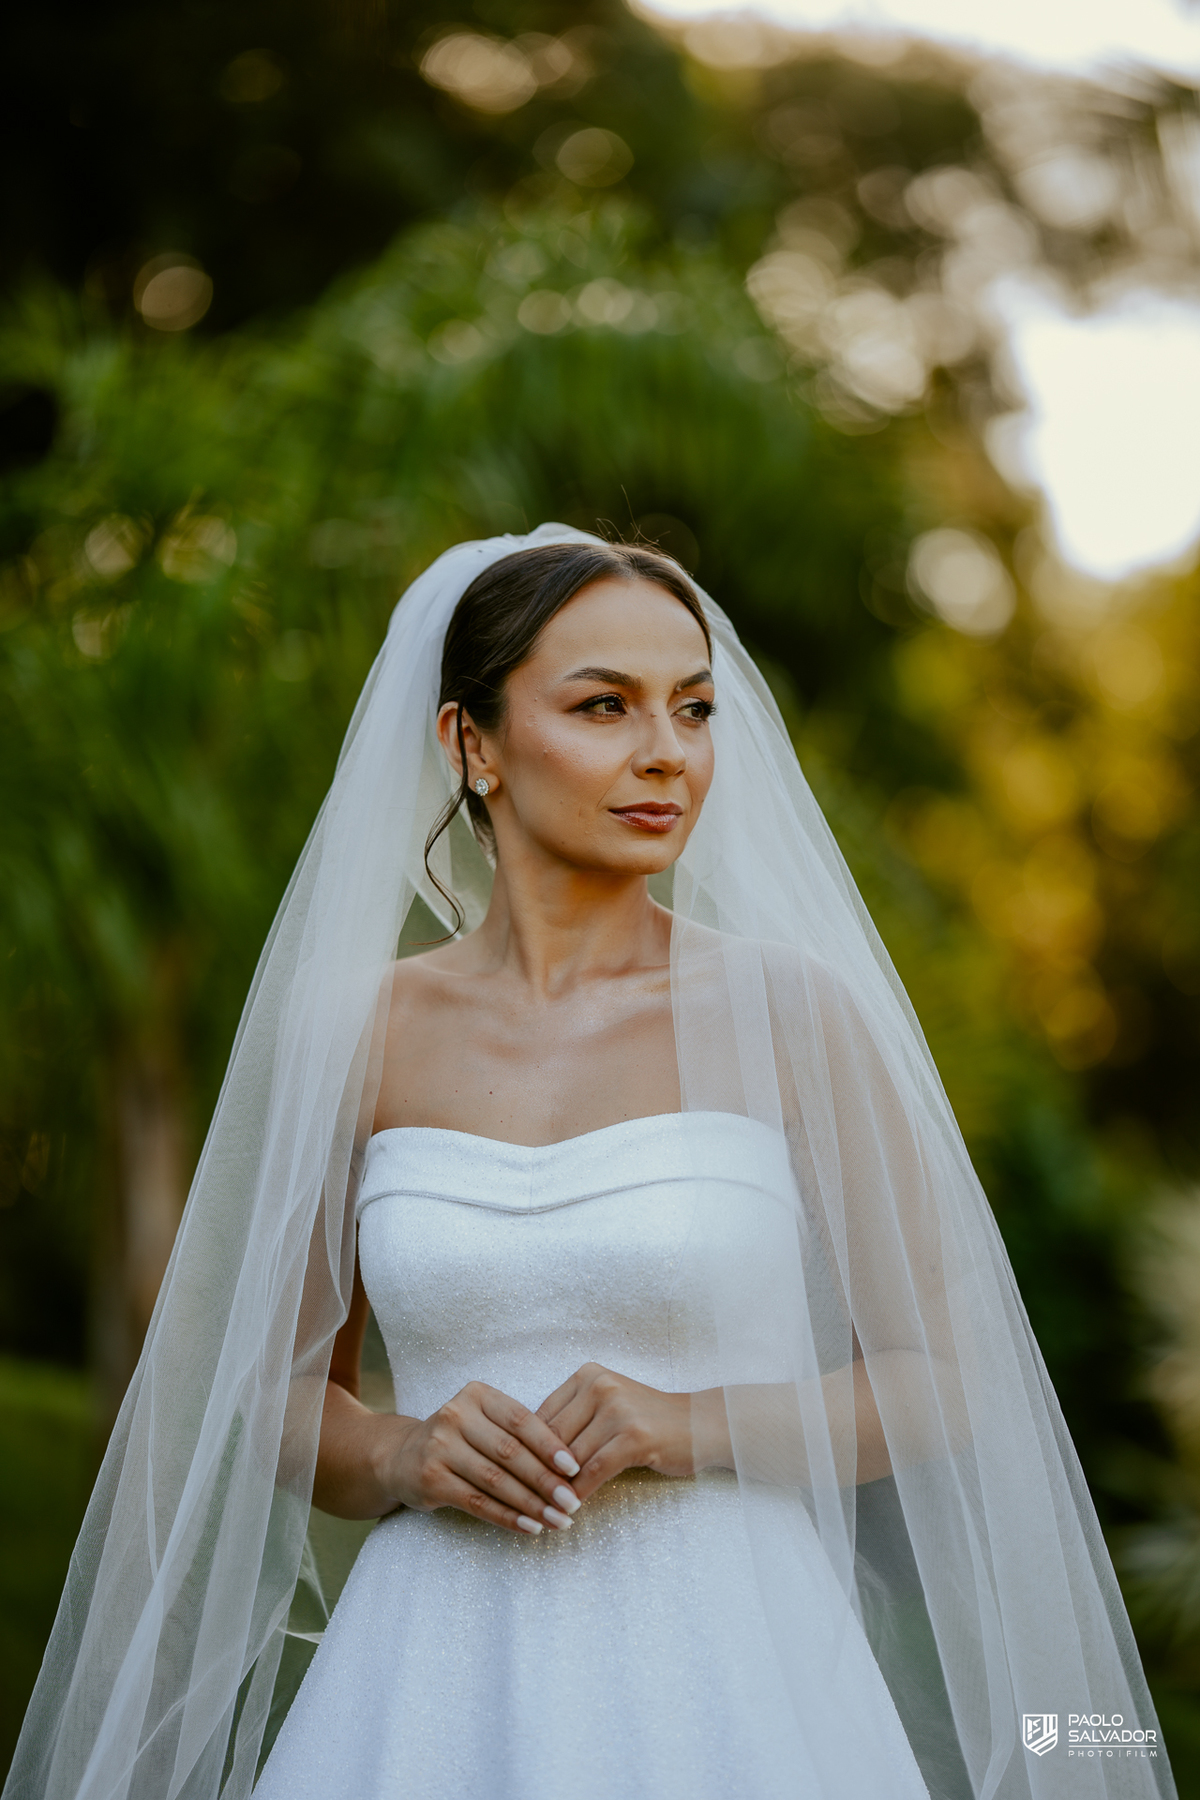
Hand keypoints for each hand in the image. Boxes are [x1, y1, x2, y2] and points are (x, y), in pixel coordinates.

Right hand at [379, 1380, 582, 1536]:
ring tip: (558, 1520)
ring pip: (495, 1481)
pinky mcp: (430, 1479)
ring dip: (531, 1505)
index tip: (576, 1468)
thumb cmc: (460, 1439)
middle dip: (546, 1481)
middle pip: (510, 1453)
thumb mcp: (484, 1422)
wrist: (401, 1456)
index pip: (521, 1420)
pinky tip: (529, 1528)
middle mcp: (455, 1416)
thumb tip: (570, 1467)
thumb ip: (518, 1437)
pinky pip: (477, 1502)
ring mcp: (439, 1447)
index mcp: (477, 1395)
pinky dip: (507, 1517)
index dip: (550, 1445)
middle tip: (572, 1502)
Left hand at [535, 1363, 700, 1500]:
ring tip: (543, 1510)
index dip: (526, 1450)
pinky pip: (594, 1470)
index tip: (515, 1478)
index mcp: (587, 1375)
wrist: (700, 1423)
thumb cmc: (647, 1419)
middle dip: (537, 1472)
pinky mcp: (634, 1436)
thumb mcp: (607, 1406)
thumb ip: (573, 1420)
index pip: (542, 1416)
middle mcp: (600, 1386)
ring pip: (571, 1456)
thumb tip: (527, 1453)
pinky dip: (580, 1492)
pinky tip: (572, 1509)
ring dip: (555, 1488)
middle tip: (523, 1501)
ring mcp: (618, 1409)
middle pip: (552, 1437)